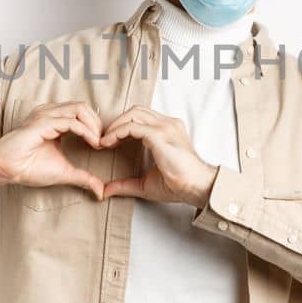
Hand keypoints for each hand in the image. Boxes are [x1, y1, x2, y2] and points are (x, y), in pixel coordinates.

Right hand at [0, 101, 105, 198]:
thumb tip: (101, 192)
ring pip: (80, 109)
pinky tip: (92, 143)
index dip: (97, 127)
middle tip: (103, 143)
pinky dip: (86, 131)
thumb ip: (84, 178)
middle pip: (84, 107)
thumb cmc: (27, 168)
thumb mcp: (64, 173)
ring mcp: (46, 115)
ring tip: (98, 143)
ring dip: (94, 126)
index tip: (103, 146)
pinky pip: (71, 122)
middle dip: (98, 124)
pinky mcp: (42, 123)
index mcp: (55, 120)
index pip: (83, 113)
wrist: (5, 169)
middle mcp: (51, 113)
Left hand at [98, 106, 217, 207]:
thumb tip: (105, 191)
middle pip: (135, 111)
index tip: (109, 143)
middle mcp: (168, 124)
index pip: (141, 117)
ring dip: (114, 126)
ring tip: (104, 141)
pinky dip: (117, 132)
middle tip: (103, 140)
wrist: (197, 187)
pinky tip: (108, 143)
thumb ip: (126, 184)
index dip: (122, 126)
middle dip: (116, 122)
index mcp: (168, 130)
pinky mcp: (159, 135)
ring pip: (132, 114)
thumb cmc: (179, 185)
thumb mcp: (146, 184)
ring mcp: (165, 127)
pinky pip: (132, 126)